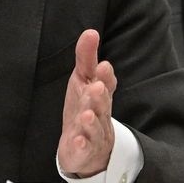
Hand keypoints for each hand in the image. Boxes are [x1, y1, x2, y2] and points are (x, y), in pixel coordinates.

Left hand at [57, 29, 116, 177]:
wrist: (87, 149)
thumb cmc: (85, 109)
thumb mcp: (83, 81)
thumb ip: (86, 58)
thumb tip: (91, 32)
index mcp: (99, 96)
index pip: (105, 85)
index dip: (105, 77)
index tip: (103, 67)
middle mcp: (99, 115)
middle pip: (101, 106)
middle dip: (99, 97)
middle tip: (96, 87)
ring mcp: (93, 134)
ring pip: (94, 128)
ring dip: (91, 121)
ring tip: (86, 114)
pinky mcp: (83, 151)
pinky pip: (83, 149)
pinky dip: (81, 145)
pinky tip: (78, 140)